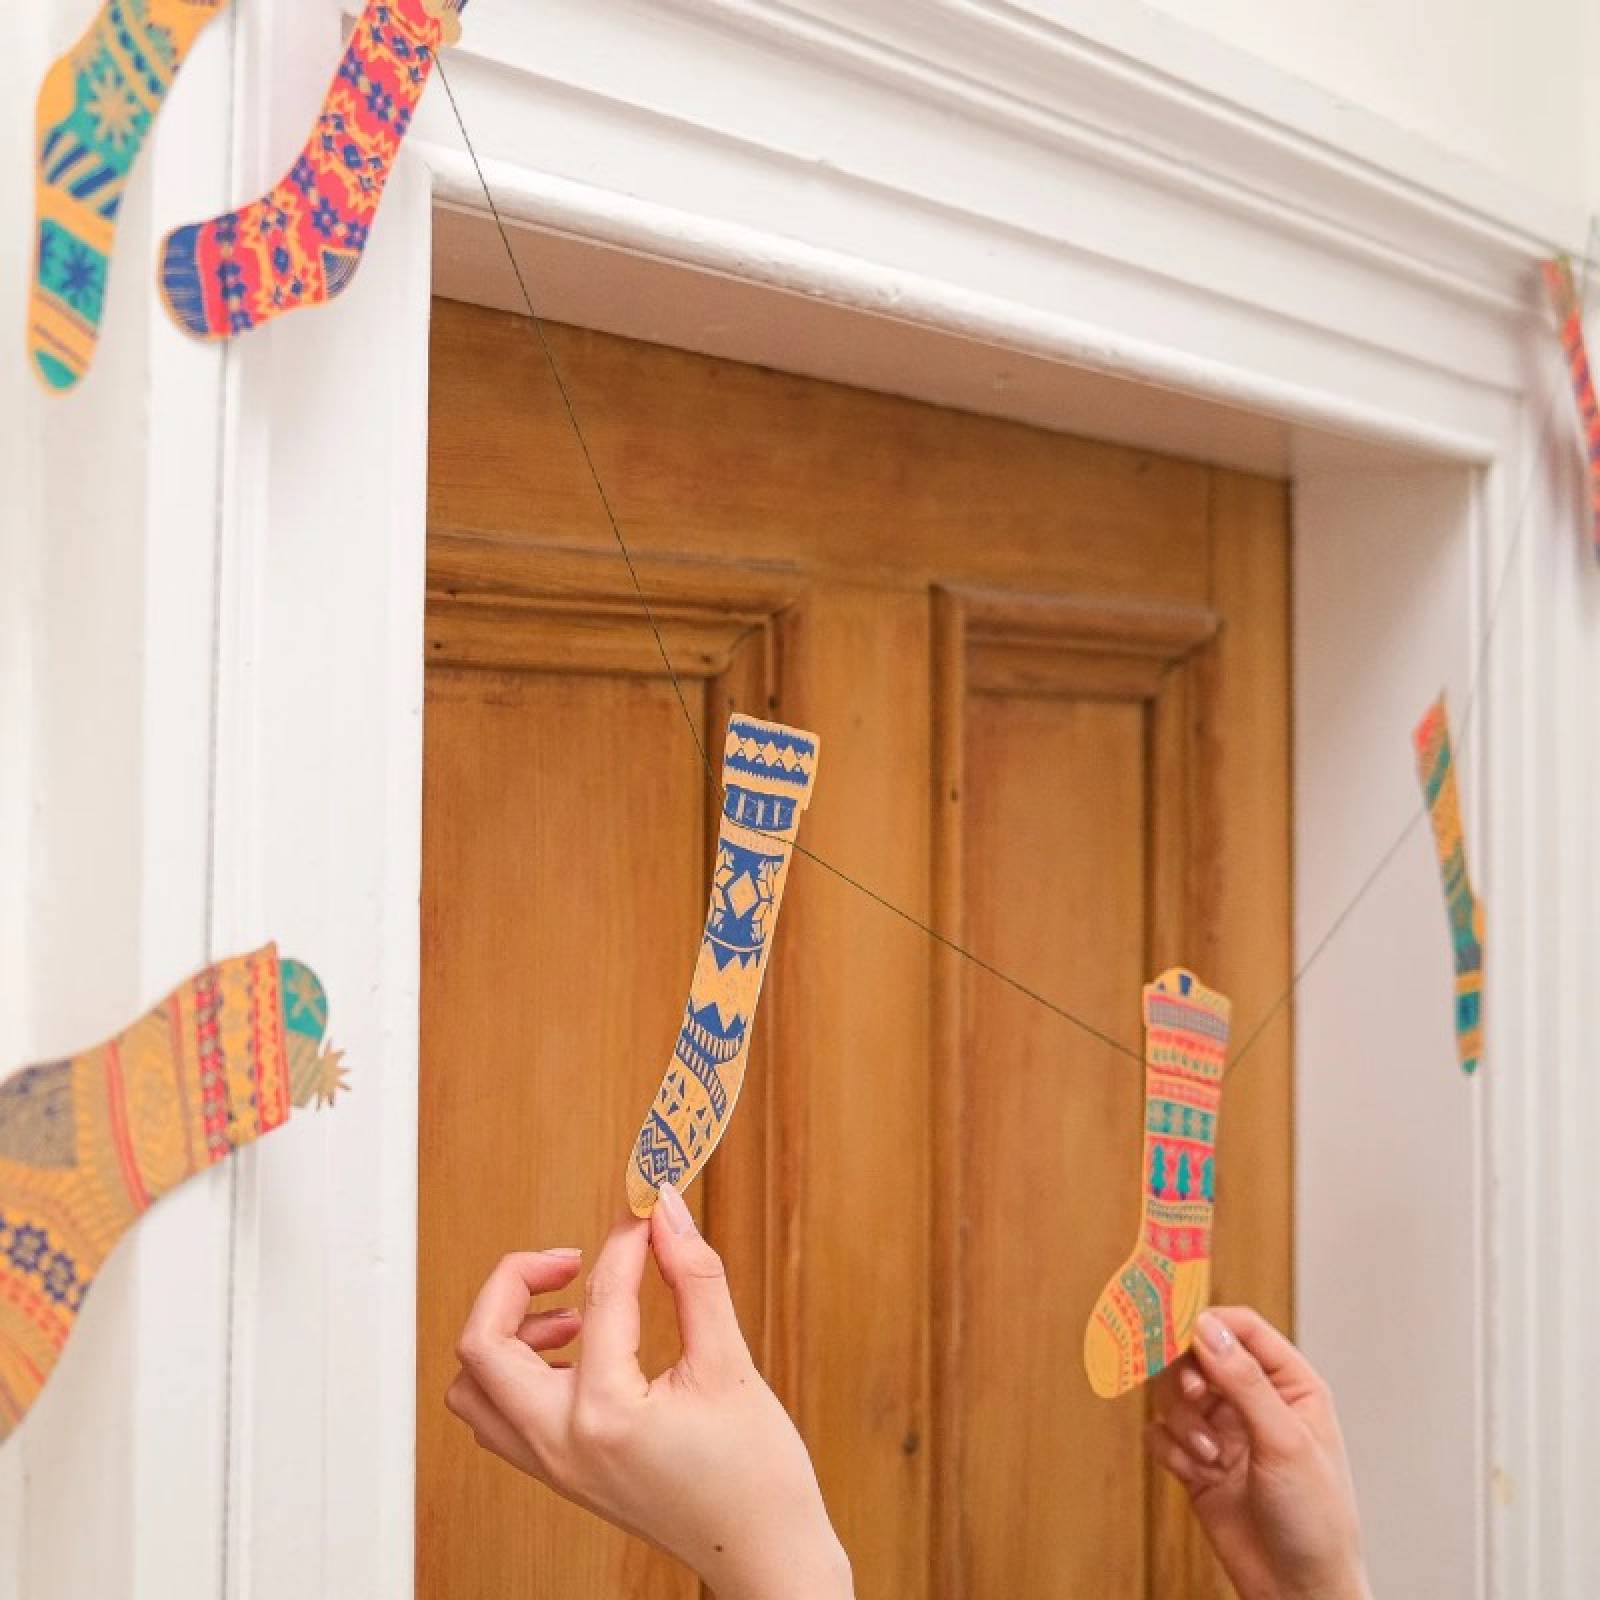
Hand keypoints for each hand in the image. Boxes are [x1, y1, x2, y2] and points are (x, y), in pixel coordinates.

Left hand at [445, 1183, 852, 1599]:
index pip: (600, 1298)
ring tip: (570, 1313)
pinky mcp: (560, 1473)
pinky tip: (578, 1352)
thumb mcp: (730, 1362)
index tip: (645, 1211)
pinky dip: (515, 1372)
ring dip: (506, 1332)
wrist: (764, 1553)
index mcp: (606, 1415)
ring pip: (474, 1386)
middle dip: (516, 1281)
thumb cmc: (756, 1473)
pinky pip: (498, 1416)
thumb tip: (665, 1213)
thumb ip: (695, 1277)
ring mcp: (553, 1465)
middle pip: (481, 1344)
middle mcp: (561, 1444)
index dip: (625, 1240)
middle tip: (571, 1259)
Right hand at [1147, 1307, 1370, 1599]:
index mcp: (1290, 1386)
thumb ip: (1245, 1381)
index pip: (1240, 1328)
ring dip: (1183, 1420)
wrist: (1298, 1592)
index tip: (1174, 1326)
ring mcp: (1224, 1431)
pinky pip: (1162, 1434)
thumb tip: (1206, 1327)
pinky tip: (1197, 1473)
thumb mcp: (1286, 1443)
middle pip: (1197, 1355)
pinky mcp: (1198, 1461)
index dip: (1205, 1322)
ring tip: (1208, 1454)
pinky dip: (1172, 1449)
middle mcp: (1254, 1401)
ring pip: (1174, 1393)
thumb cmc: (1317, 1522)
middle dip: (1188, 1375)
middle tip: (1194, 1395)